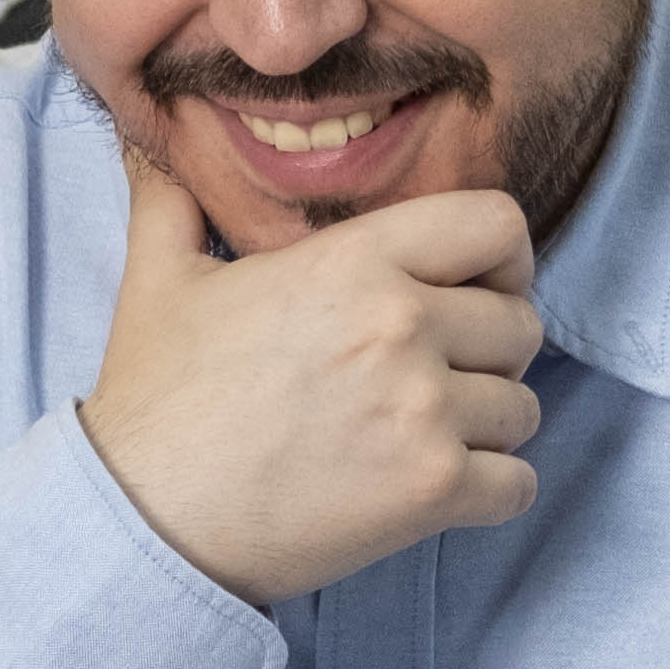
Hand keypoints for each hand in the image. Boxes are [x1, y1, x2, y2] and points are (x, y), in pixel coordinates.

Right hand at [76, 147, 544, 606]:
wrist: (145, 518)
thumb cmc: (156, 401)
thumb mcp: (159, 282)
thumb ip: (173, 204)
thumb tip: (146, 151)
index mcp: (353, 260)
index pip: (497, 224)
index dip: (503, 256)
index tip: (481, 285)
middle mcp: (402, 325)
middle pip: (520, 324)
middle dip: (492, 352)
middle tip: (441, 374)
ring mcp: (424, 411)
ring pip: (523, 408)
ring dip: (488, 425)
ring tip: (428, 434)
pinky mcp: (432, 491)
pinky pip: (519, 483)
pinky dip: (490, 491)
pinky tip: (438, 488)